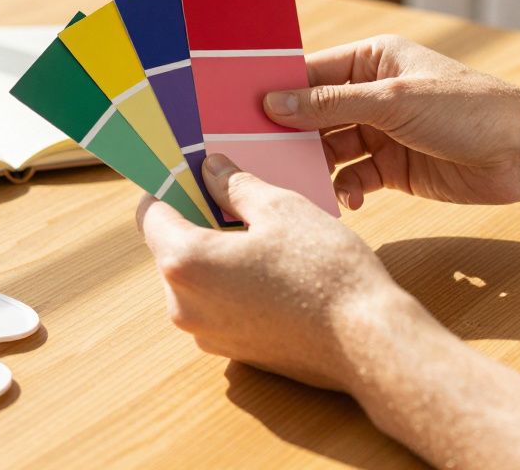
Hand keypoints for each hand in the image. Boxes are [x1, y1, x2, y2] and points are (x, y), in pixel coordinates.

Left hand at [136, 153, 414, 391]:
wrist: (369, 343)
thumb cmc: (326, 271)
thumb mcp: (280, 209)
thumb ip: (234, 185)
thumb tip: (210, 167)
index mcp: (185, 263)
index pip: (150, 213)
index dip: (170, 186)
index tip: (192, 171)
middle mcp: (183, 305)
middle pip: (170, 247)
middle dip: (196, 218)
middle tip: (234, 194)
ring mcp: (206, 335)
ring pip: (195, 277)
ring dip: (215, 251)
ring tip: (260, 231)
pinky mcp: (232, 351)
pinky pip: (217, 305)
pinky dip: (232, 282)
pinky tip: (272, 269)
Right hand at [263, 35, 519, 207]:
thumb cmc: (468, 109)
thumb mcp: (393, 101)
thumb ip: (331, 105)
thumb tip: (273, 103)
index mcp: (372, 60)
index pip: (310, 73)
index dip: (277, 92)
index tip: (240, 111)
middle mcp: (372, 93)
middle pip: (314, 114)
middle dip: (291, 136)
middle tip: (260, 157)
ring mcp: (381, 132)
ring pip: (329, 150)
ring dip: (316, 167)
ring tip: (301, 184)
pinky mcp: (393, 168)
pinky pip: (353, 177)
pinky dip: (344, 189)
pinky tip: (346, 200)